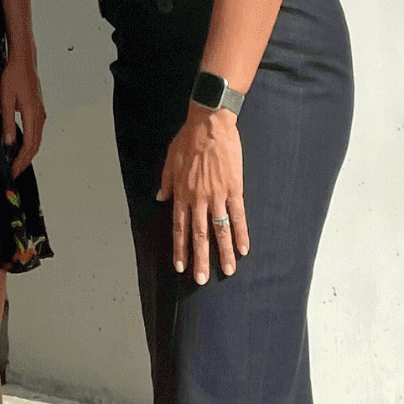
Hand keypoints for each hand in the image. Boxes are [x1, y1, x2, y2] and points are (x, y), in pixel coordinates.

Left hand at [0, 51, 45, 173]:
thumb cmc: (13, 77)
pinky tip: (19, 147)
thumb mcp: (6, 100)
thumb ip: (7, 122)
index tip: (13, 171)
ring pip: (36, 140)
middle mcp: (40, 116)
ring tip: (16, 164)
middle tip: (14, 173)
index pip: (29, 145)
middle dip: (25, 161)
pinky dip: (29, 144)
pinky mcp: (37, 111)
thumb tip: (7, 143)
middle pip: (35, 146)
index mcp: (32, 114)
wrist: (23, 62)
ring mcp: (40, 114)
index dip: (21, 160)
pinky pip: (35, 133)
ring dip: (27, 154)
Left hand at [157, 109, 246, 283]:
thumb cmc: (188, 138)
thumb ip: (166, 182)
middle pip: (198, 234)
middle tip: (202, 280)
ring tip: (226, 271)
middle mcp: (198, 198)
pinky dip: (240, 233)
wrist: (209, 123)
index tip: (180, 266)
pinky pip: (238, 216)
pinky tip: (243, 249)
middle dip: (200, 259)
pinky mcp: (234, 189)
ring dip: (223, 252)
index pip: (179, 228)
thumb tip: (160, 198)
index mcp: (181, 192)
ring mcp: (217, 195)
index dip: (180, 248)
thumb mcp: (169, 160)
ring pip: (220, 230)